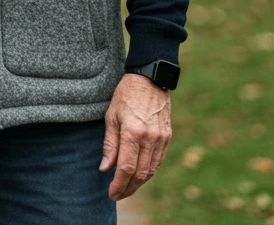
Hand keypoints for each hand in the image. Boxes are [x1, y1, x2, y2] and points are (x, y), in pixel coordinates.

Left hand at [99, 73, 172, 199]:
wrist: (150, 78)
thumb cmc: (126, 95)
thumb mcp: (111, 117)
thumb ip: (109, 144)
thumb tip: (105, 168)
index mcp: (133, 132)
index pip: (126, 168)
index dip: (118, 185)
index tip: (111, 193)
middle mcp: (150, 137)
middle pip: (140, 173)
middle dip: (128, 188)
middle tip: (118, 195)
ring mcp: (161, 137)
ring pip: (151, 170)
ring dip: (139, 183)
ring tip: (127, 187)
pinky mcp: (167, 135)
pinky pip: (159, 160)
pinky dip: (149, 171)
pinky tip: (139, 174)